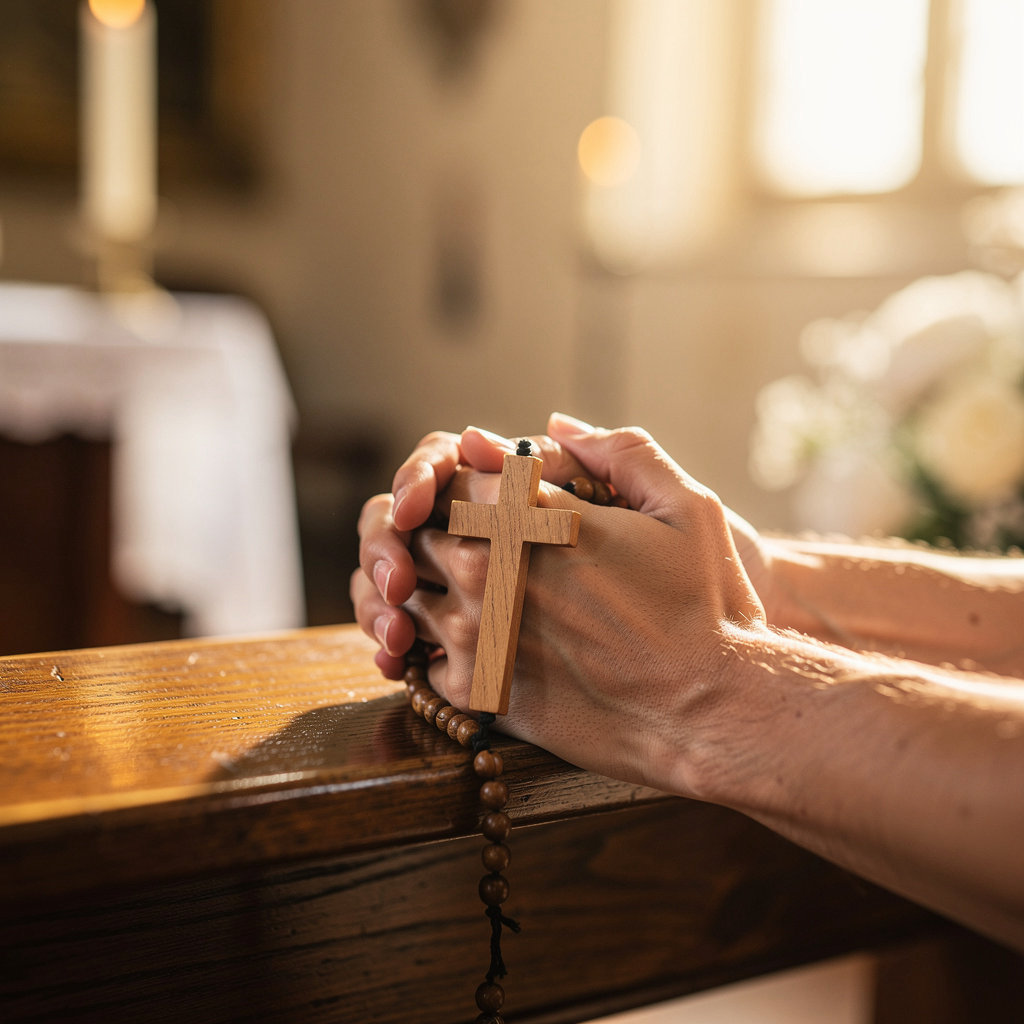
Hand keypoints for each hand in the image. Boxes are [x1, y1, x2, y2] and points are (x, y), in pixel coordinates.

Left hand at [355, 415, 765, 790]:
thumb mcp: (686, 505)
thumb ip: (619, 451)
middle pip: (418, 533)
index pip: (451, 480)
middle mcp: (489, 568)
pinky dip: (431, 654)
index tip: (483, 509)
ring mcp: (476, 633)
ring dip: (424, 593)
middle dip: (432, 537)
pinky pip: (420, 662)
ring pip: (408, 596)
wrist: (713, 709)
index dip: (461, 490)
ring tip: (466, 604)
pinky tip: (470, 654)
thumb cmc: (708, 606)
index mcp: (530, 516)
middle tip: (466, 554)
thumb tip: (554, 424)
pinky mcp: (478, 691)